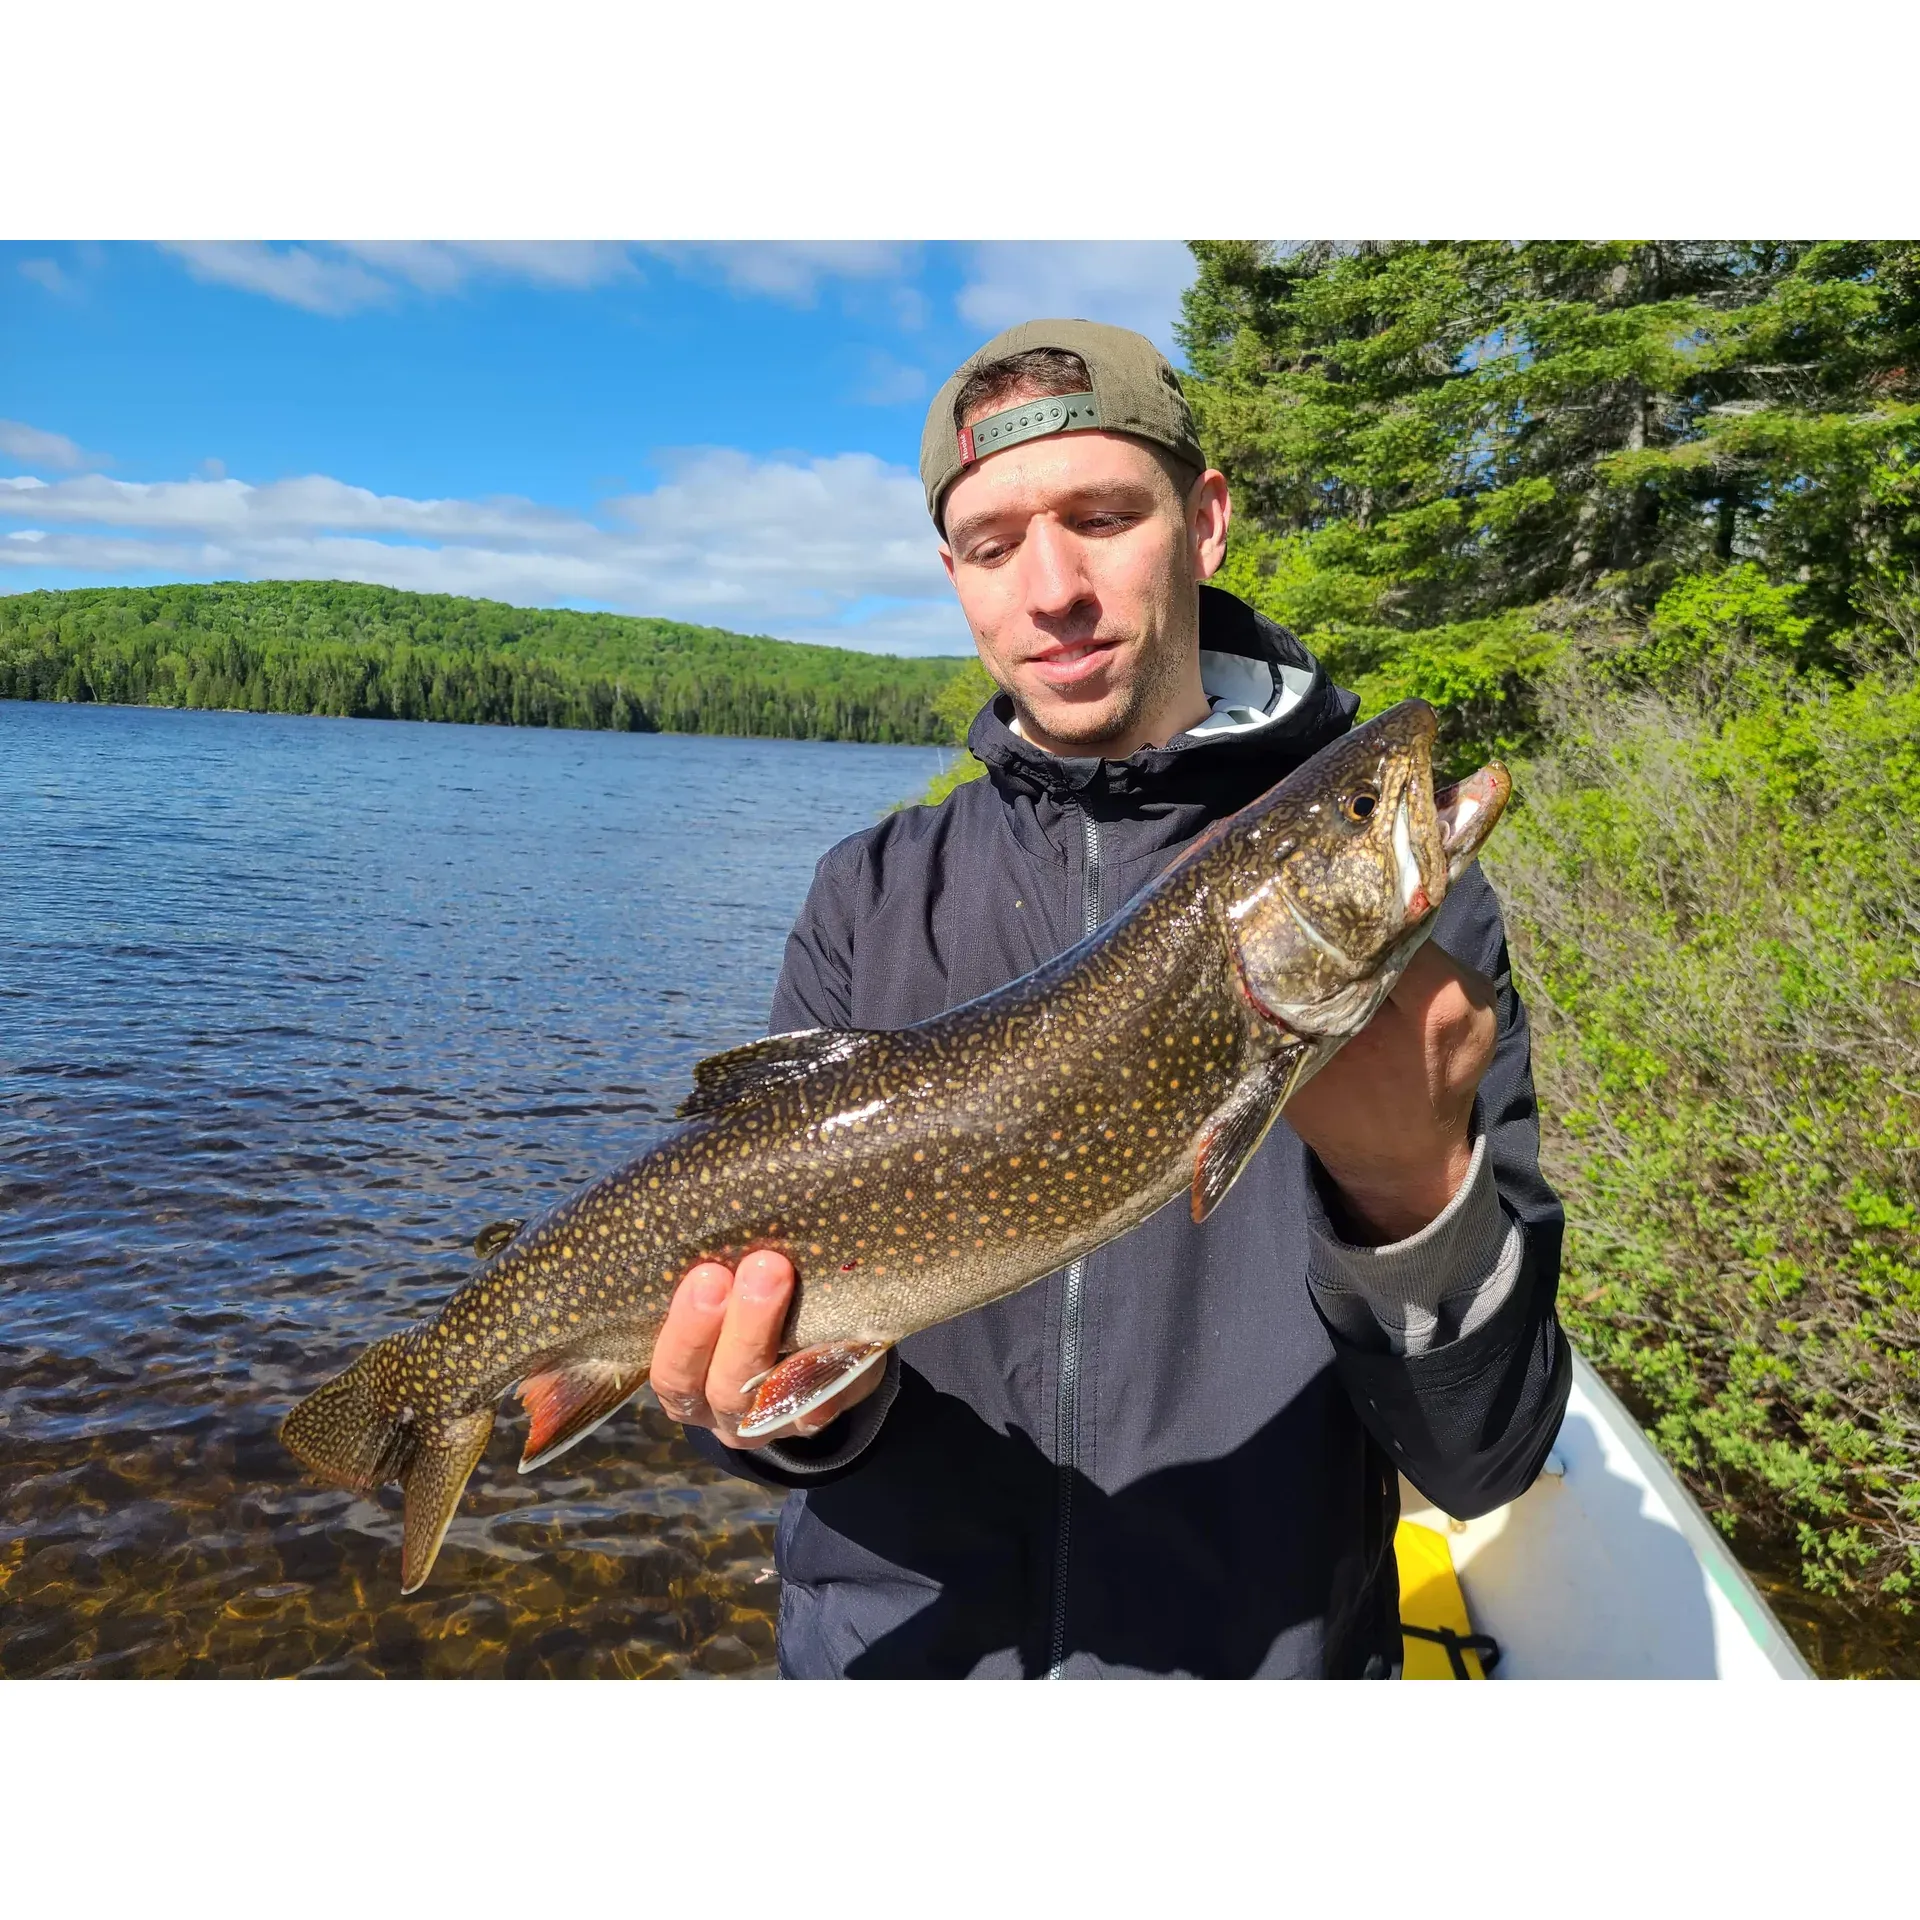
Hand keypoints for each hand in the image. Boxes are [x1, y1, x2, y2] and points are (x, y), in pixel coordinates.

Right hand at [649, 1248, 883, 1449]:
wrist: (801, 1353)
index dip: (686, 1331)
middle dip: (741, 1326)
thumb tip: (715, 1208)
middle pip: (721, 1387)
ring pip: (770, 1399)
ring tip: (788, 1278)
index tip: (705, 1275)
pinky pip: (825, 1401)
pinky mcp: (820, 1415)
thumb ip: (713, 1272)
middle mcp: (723, 1411)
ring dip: (785, 1339)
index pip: (671, 1372)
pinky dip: (829, 1369)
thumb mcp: (718, 1295)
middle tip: (761, 1266)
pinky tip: (836, 1336)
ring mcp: (774, 1420)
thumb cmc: (741, 1307)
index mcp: (687, 1382)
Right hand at [1282, 941, 1497, 1244]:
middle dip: (1347, 932)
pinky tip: (1361, 971)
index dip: (1328, 926)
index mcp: (1435, 1007)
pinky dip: (1390, 960)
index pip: (1376, 931)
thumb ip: (1302, 1011)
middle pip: (1395, 929)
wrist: (1408, 1163)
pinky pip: (1425, 959)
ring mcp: (1480, 991)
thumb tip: (1269, 954)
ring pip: (1410, 940)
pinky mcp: (1478, 994)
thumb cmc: (1351, 1123)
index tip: (1289, 925)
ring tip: (1330, 949)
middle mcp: (1468, 990)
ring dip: (1368, 944)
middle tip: (1302, 931)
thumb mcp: (1310, 1070)